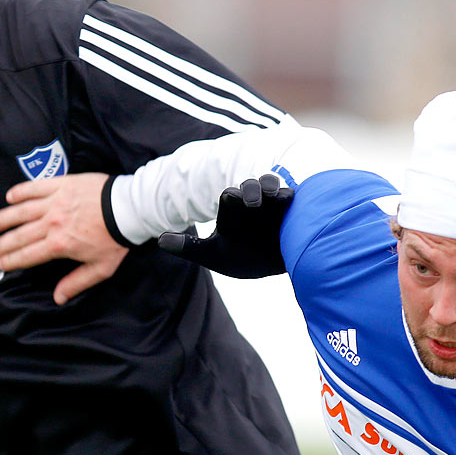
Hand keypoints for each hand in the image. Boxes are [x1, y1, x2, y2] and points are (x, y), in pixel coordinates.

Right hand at [0, 172, 126, 305]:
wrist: (128, 208)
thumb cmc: (115, 239)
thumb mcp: (99, 268)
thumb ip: (76, 282)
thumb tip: (58, 298)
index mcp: (59, 245)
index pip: (27, 255)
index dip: (10, 260)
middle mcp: (51, 224)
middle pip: (19, 235)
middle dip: (2, 244)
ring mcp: (54, 203)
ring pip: (22, 211)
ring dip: (5, 218)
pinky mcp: (61, 185)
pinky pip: (35, 188)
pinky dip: (21, 191)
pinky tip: (10, 196)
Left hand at [157, 175, 293, 277]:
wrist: (275, 268)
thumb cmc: (245, 259)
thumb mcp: (216, 255)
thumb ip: (190, 247)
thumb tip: (160, 240)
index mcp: (233, 210)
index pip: (230, 196)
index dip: (233, 197)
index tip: (235, 201)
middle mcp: (254, 203)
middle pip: (251, 186)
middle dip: (252, 190)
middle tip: (254, 202)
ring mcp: (275, 206)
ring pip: (273, 186)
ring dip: (273, 187)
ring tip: (277, 195)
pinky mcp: (295, 211)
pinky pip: (294, 198)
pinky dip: (292, 198)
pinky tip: (293, 200)